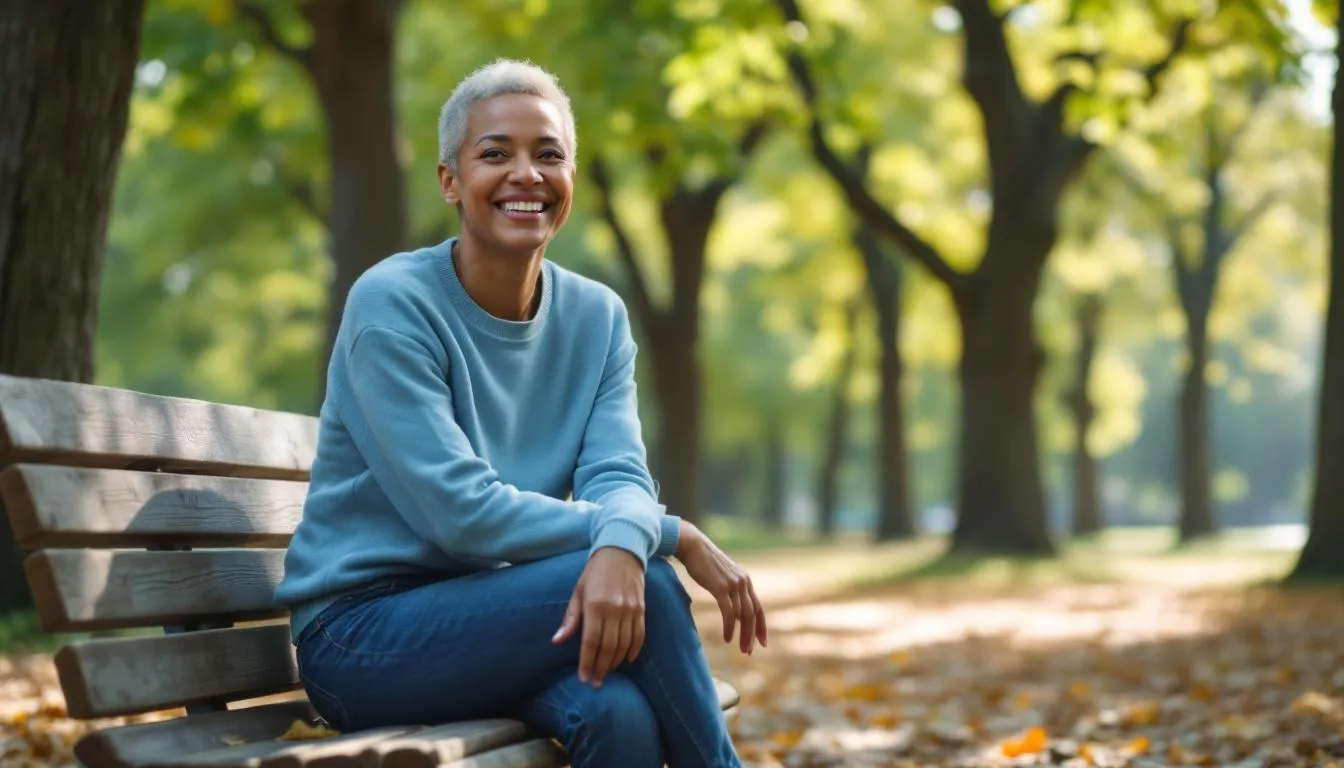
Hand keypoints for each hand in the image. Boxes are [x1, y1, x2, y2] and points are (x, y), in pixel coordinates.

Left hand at [552, 547, 645, 686]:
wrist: (622, 551)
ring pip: (624, 645)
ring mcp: (630, 610)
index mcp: (594, 605)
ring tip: (607, 672)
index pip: (590, 642)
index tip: (583, 678)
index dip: (587, 662)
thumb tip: (557, 641)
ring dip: (615, 662)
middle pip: (608, 647)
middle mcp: (614, 609)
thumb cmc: (594, 572)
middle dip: (601, 668)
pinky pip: (639, 636)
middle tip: (596, 682)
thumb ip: (570, 618)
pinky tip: (626, 660)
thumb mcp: (578, 591)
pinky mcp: (641, 609)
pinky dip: (633, 651)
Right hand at [676, 522, 766, 653]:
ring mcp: (733, 585)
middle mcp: (743, 583)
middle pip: (752, 615)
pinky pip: (729, 613)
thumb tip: (733, 609)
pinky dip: (729, 627)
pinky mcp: (721, 587)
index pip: (759, 608)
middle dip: (752, 635)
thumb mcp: (723, 576)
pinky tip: (727, 638)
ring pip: (743, 616)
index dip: (761, 627)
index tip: (763, 643)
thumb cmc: (704, 562)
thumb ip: (731, 590)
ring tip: (739, 649)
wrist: (693, 546)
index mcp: (745, 581)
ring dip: (742, 635)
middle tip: (748, 652)